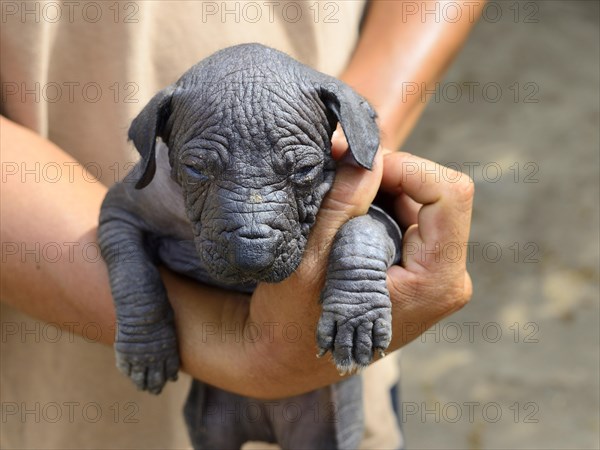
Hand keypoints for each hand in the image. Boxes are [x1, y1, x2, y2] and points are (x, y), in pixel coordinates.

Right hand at [170, 147, 473, 398]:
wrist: (287, 357)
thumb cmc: (292, 319)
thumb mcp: (310, 260)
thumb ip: (343, 202)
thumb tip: (367, 152)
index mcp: (434, 281)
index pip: (448, 193)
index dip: (404, 166)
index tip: (355, 165)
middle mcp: (447, 278)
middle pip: (435, 193)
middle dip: (385, 175)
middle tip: (335, 174)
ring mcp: (435, 275)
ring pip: (420, 201)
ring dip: (377, 190)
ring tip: (334, 203)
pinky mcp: (419, 270)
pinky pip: (408, 218)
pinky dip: (376, 206)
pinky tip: (344, 219)